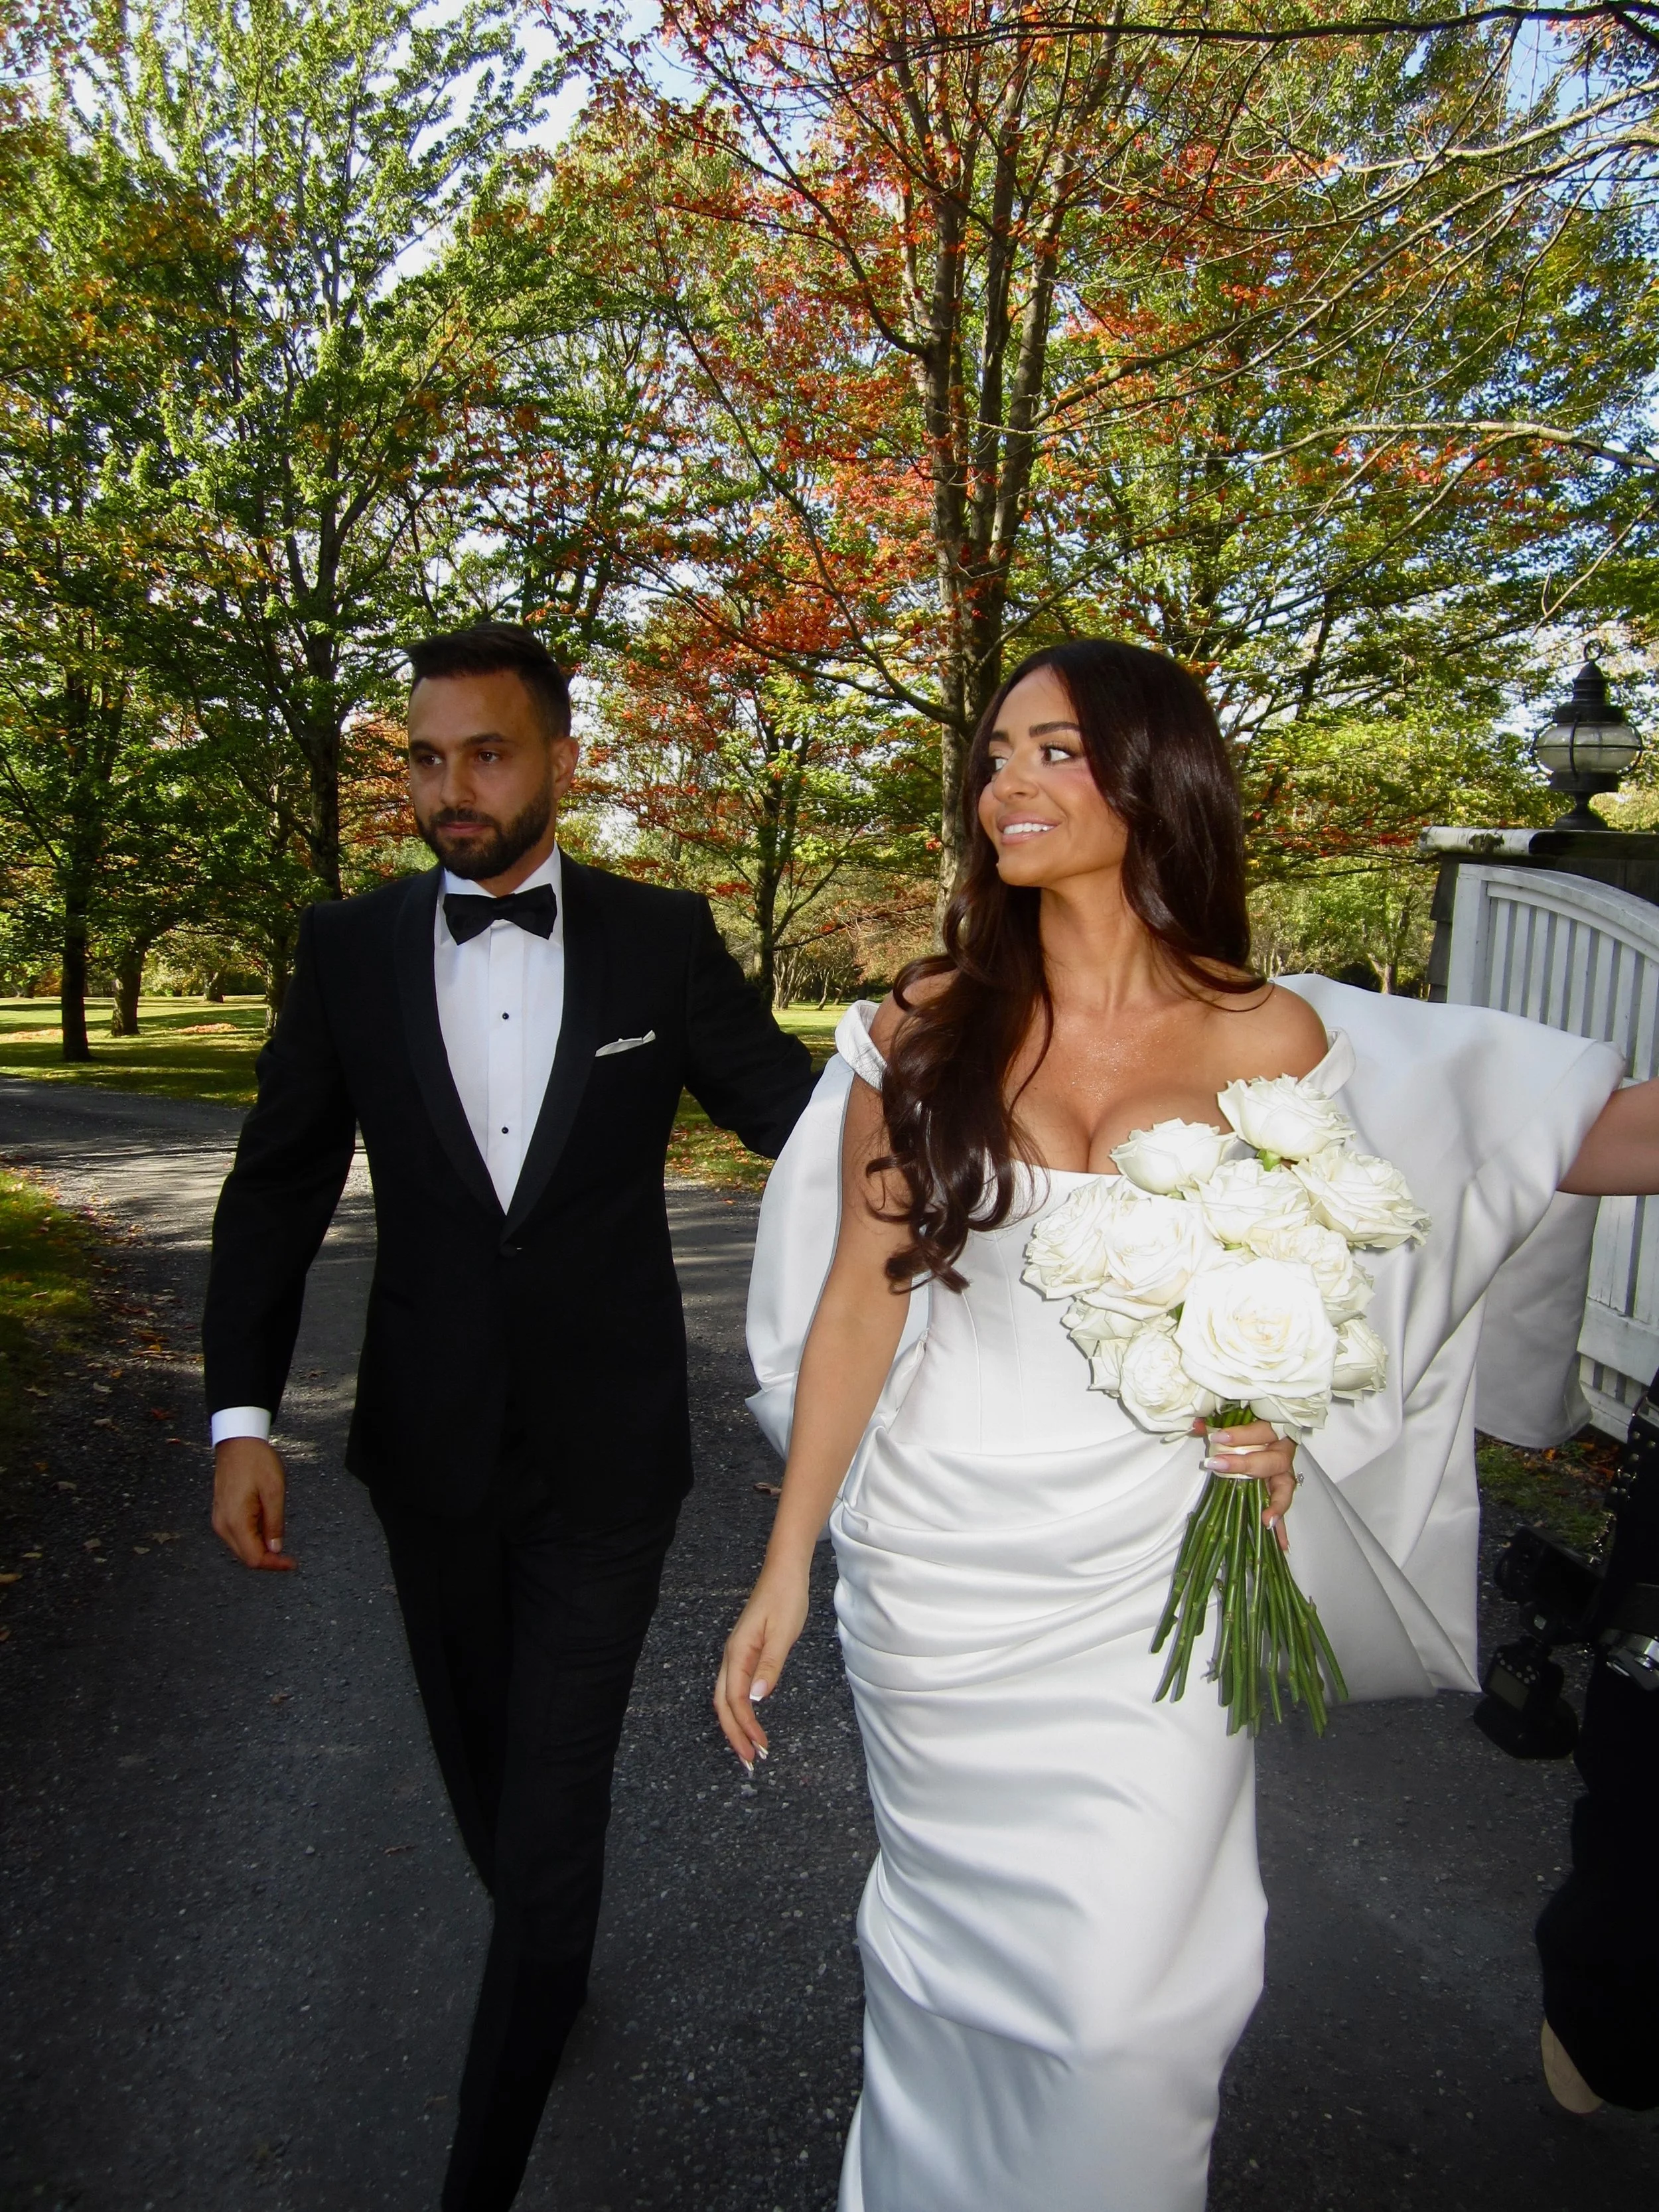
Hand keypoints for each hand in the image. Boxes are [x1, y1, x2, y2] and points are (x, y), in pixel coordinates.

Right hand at [212, 1437, 295, 1570]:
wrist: (238, 1442)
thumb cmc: (256, 1461)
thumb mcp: (274, 1491)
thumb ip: (275, 1523)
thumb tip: (276, 1549)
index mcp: (235, 1521)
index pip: (253, 1558)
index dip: (274, 1565)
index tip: (292, 1563)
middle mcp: (222, 1525)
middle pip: (246, 1556)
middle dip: (268, 1560)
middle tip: (290, 1557)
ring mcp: (220, 1520)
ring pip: (241, 1548)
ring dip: (261, 1549)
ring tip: (279, 1540)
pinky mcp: (221, 1514)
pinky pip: (237, 1536)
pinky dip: (253, 1539)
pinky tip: (267, 1530)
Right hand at [713, 1566, 809, 1771]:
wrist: (784, 1572)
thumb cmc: (785, 1599)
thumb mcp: (783, 1633)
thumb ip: (769, 1666)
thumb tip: (756, 1698)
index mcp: (738, 1652)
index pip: (735, 1699)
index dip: (745, 1726)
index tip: (758, 1748)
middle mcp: (731, 1656)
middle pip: (723, 1704)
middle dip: (734, 1734)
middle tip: (749, 1762)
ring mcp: (736, 1654)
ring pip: (726, 1697)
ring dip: (736, 1725)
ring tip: (748, 1748)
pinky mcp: (745, 1652)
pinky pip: (734, 1687)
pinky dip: (739, 1709)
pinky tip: (749, 1720)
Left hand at [1194, 1418, 1297, 1552]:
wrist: (1268, 1433)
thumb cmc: (1249, 1428)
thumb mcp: (1234, 1423)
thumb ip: (1216, 1424)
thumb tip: (1196, 1424)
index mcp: (1273, 1430)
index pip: (1259, 1431)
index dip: (1239, 1435)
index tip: (1216, 1438)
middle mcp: (1282, 1452)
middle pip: (1272, 1460)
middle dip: (1246, 1465)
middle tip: (1220, 1466)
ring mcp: (1283, 1473)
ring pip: (1285, 1488)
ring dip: (1276, 1505)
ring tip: (1267, 1520)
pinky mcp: (1280, 1490)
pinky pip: (1282, 1509)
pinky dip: (1282, 1527)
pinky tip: (1281, 1545)